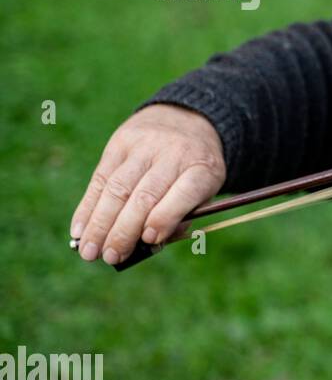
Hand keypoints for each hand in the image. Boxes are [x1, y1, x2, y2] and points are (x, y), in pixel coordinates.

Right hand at [70, 104, 225, 264]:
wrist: (184, 121)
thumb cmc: (193, 170)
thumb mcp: (204, 191)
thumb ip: (181, 217)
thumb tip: (148, 243)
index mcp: (202, 168)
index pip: (185, 193)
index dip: (165, 217)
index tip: (149, 240)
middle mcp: (173, 154)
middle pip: (145, 195)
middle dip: (124, 230)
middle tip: (110, 257)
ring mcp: (144, 147)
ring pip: (117, 188)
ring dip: (100, 223)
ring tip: (88, 251)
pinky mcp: (119, 143)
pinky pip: (100, 179)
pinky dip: (87, 207)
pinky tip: (79, 230)